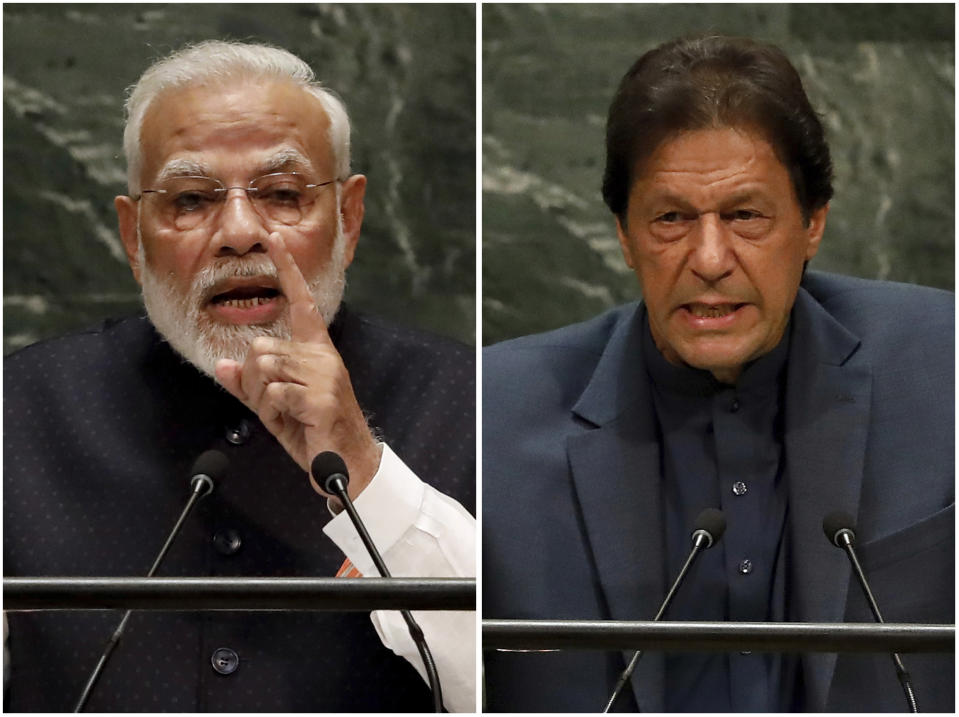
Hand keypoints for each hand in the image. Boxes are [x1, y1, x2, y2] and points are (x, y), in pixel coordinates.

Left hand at [215, 232, 380, 498]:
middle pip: (260, 348)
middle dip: (255, 383)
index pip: (300, 300)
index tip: (274, 238)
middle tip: (277, 405)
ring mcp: (325, 374)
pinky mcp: (321, 397)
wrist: (345, 463)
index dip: (287, 268)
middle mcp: (322, 355)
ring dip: (264, 399)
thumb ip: (249, 384)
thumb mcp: (274, 405)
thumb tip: (223, 364)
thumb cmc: (312, 429)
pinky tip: (294, 422)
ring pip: (264, 368)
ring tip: (287, 415)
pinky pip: (274, 393)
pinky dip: (273, 412)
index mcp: (315, 350)